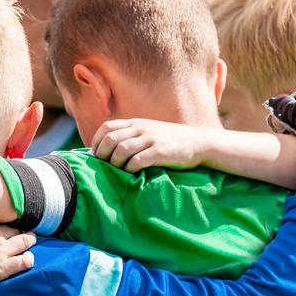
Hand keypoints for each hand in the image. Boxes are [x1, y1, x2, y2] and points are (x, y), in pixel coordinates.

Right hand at [0, 222, 36, 291]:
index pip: (2, 221)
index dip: (4, 226)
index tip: (3, 229)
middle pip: (15, 230)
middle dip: (18, 233)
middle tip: (19, 236)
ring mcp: (1, 251)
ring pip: (25, 242)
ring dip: (29, 242)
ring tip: (30, 243)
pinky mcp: (3, 267)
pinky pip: (25, 261)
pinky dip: (28, 260)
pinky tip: (27, 260)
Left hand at [91, 118, 210, 171]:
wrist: (199, 142)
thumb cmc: (170, 141)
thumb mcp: (148, 132)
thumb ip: (130, 136)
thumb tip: (105, 151)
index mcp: (136, 123)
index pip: (106, 128)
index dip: (96, 143)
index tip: (96, 156)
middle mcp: (141, 128)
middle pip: (110, 140)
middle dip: (102, 155)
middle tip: (105, 166)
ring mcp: (151, 139)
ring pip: (121, 150)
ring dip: (116, 163)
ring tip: (120, 170)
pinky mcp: (161, 152)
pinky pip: (137, 160)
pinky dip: (130, 169)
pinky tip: (134, 172)